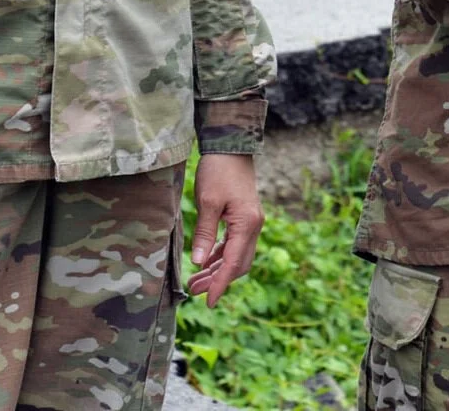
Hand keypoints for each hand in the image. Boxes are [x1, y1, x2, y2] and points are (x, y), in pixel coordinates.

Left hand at [187, 154, 263, 308]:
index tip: (208, 302)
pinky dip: (221, 256)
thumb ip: (205, 233)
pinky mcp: (244, 217)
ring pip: (237, 255)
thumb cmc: (219, 171)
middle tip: (195, 290)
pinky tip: (206, 262)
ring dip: (218, 269)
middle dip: (218, 280)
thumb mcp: (208, 202)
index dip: (220, 284)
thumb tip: (199, 262)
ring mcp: (251, 222)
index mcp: (247, 224)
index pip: (234, 263)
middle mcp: (254, 226)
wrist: (230, 146)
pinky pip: (235, 244)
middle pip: (239, 264)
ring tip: (196, 281)